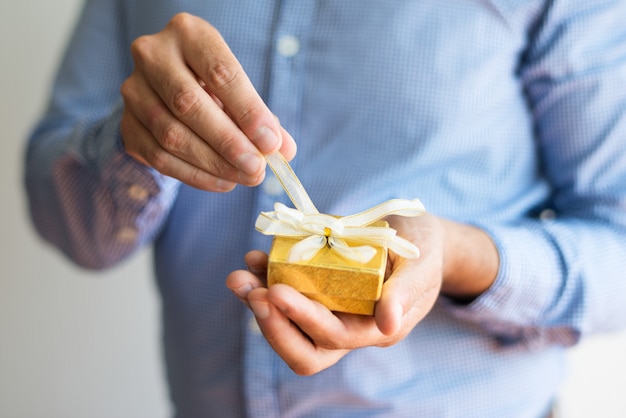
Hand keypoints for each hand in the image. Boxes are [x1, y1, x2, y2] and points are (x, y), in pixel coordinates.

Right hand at [120, 13, 295, 190]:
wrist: (164, 90)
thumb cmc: (212, 86)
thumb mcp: (238, 90)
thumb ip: (262, 118)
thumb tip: (284, 150)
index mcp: (188, 34)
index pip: (220, 72)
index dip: (248, 110)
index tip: (270, 142)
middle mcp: (152, 55)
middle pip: (189, 104)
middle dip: (228, 142)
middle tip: (257, 168)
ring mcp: (134, 91)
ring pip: (172, 135)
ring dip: (213, 163)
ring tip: (244, 177)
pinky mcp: (127, 125)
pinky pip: (160, 157)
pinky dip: (195, 175)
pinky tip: (223, 181)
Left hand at [226, 214, 444, 374]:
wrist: (417, 236)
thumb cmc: (425, 249)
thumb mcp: (422, 264)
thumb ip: (407, 292)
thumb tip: (387, 325)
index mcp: (376, 327)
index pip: (333, 335)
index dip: (302, 317)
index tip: (276, 291)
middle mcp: (349, 327)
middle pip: (304, 349)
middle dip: (271, 325)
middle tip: (249, 291)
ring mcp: (331, 311)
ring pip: (288, 325)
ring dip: (259, 302)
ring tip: (239, 276)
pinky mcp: (319, 292)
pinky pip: (287, 296)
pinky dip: (266, 280)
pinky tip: (254, 259)